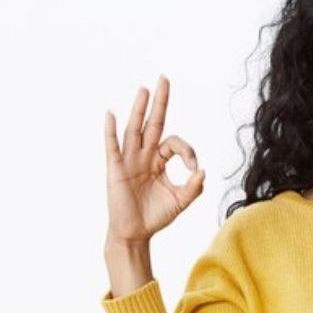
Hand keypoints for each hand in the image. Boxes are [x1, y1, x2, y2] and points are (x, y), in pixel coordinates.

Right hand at [104, 74, 205, 244]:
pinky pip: (112, 147)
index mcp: (159, 161)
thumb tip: (202, 170)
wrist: (136, 233)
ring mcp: (129, 160)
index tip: (194, 168)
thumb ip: (194, 187)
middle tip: (164, 78)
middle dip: (159, 102)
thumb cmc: (156, 216)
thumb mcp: (181, 201)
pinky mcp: (116, 169)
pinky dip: (111, 130)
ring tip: (144, 89)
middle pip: (153, 123)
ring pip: (135, 130)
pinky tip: (111, 114)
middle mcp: (144, 156)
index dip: (188, 151)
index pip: (174, 143)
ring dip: (139, 109)